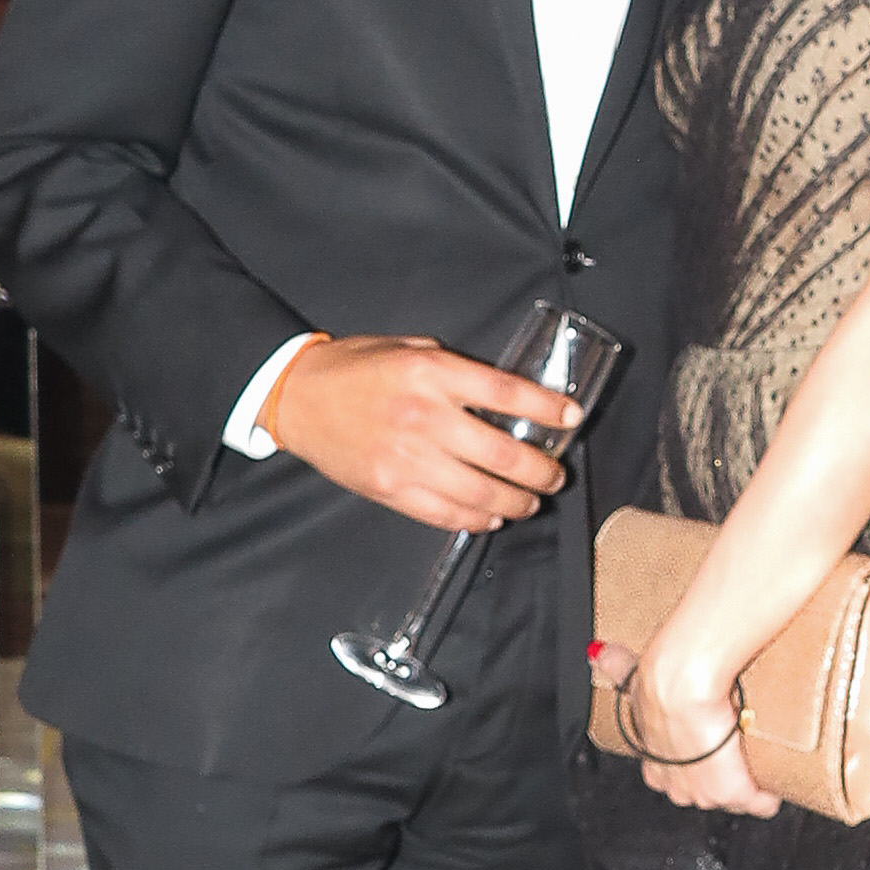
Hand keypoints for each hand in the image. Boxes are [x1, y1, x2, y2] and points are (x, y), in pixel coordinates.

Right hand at [273, 335, 579, 531]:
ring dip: (517, 502)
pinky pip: (446, 513)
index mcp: (432, 374)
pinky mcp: (390, 489)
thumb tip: (505, 397)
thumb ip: (456, 370)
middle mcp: (424, 417)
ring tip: (531, 501)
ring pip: (481, 492)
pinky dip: (476, 519)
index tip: (571, 418)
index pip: (507, 394)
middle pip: (503, 453)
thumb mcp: (410, 350)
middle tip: (555, 475)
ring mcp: (407, 459)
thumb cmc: (355, 368)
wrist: (298, 397)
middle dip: (541, 470)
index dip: (548, 409)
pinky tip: (491, 516)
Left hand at [590, 636, 776, 818]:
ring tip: (756, 753)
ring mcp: (703, 795)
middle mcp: (675, 787)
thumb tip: (599, 652)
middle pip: (707, 793)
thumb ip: (617, 667)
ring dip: (748, 780)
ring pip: (734, 799)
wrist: (682, 682)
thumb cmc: (660, 680)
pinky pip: (760, 803)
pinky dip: (769, 791)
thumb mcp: (633, 678)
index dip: (696, 762)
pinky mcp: (732, 793)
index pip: (677, 778)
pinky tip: (774, 772)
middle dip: (724, 774)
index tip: (709, 742)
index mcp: (654, 765)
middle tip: (737, 744)